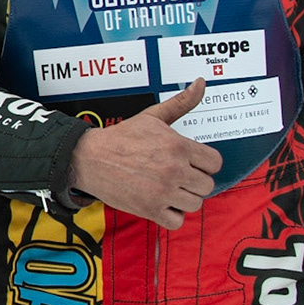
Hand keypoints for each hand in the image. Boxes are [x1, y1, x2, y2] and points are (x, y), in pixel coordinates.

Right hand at [67, 79, 222, 228]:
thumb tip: (200, 83)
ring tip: (169, 189)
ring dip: (184, 198)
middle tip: (177, 176)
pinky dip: (172, 215)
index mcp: (178, 146)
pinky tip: (162, 202)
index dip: (204, 162)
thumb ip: (181, 102)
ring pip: (195, 204)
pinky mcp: (150, 209)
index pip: (215, 163)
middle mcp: (174, 170)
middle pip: (207, 185)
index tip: (191, 162)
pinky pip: (177, 221)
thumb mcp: (153, 116)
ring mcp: (163, 192)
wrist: (89, 157)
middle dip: (194, 181)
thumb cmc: (121, 137)